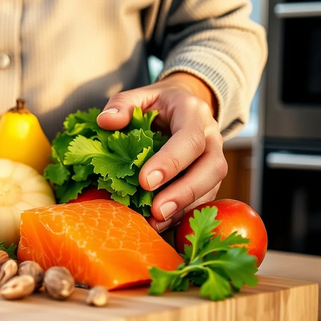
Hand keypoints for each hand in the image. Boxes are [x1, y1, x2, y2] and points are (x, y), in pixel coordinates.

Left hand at [97, 72, 226, 231]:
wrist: (186, 105)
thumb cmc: (160, 103)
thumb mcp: (141, 95)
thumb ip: (123, 104)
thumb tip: (106, 122)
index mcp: (194, 114)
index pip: (190, 139)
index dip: (171, 162)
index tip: (145, 181)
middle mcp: (212, 138)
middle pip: (212, 168)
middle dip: (185, 192)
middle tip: (157, 210)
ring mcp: (213, 160)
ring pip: (211, 187)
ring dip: (185, 208)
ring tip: (156, 223)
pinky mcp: (209, 178)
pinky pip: (204, 199)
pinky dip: (184, 213)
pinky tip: (161, 224)